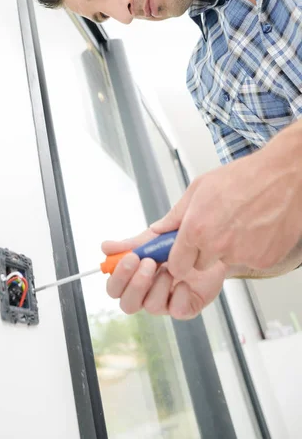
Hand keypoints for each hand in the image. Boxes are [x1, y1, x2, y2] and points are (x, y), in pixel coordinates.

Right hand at [102, 228, 226, 319]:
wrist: (210, 244)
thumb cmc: (177, 243)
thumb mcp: (153, 239)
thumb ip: (131, 245)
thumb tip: (105, 247)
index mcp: (133, 278)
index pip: (114, 288)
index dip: (118, 277)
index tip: (131, 257)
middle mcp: (145, 294)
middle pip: (127, 304)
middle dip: (136, 284)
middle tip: (149, 263)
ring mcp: (165, 303)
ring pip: (151, 307)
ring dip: (159, 285)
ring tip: (171, 267)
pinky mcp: (186, 308)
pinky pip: (177, 311)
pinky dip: (180, 295)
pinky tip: (185, 281)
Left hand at [152, 124, 301, 280]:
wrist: (283, 176)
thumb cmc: (243, 177)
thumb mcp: (199, 188)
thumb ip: (176, 215)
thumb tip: (159, 230)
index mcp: (197, 229)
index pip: (176, 265)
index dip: (179, 259)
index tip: (182, 253)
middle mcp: (218, 246)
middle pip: (200, 266)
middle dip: (203, 252)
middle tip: (216, 227)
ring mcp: (242, 255)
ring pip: (226, 262)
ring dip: (229, 249)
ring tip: (240, 222)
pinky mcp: (263, 260)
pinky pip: (249, 261)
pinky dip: (251, 249)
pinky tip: (255, 228)